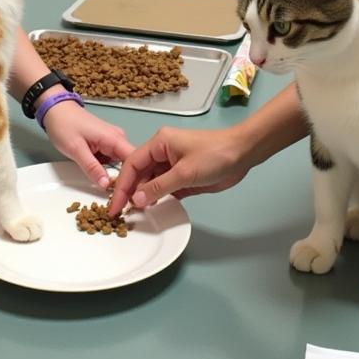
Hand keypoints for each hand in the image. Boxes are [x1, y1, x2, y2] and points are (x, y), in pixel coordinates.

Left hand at [40, 99, 133, 189]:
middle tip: (125, 201)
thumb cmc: (65, 126)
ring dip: (121, 178)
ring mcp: (113, 140)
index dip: (136, 179)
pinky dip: (112, 171)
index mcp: (115, 138)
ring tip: (119, 196)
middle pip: (131, 163)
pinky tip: (110, 184)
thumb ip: (92, 167)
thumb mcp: (76, 149)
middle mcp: (118, 138)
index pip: (134, 160)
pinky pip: (114, 160)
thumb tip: (106, 186)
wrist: (56, 109)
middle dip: (129, 181)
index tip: (132, 196)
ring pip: (123, 163)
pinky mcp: (106, 143)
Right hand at [107, 125, 249, 215]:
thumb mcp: (184, 172)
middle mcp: (163, 153)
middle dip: (130, 192)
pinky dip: (158, 199)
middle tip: (121, 214)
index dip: (121, 186)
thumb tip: (137, 199)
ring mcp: (173, 165)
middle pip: (139, 174)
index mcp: (159, 143)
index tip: (114, 205)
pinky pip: (164, 189)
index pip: (132, 164)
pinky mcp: (183, 177)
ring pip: (151, 182)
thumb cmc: (215, 154)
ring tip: (134, 215)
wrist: (243, 153)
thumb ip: (159, 187)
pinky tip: (153, 210)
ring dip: (144, 197)